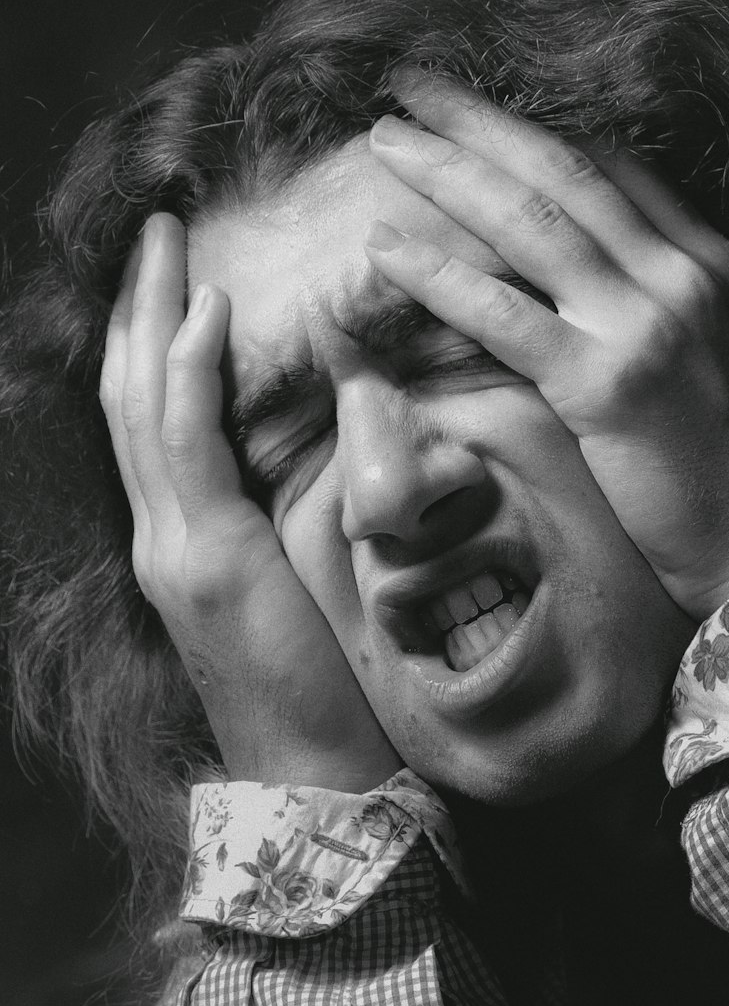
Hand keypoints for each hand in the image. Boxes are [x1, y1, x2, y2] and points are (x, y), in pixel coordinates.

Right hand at [100, 213, 400, 789]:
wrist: (316, 774)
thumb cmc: (320, 683)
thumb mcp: (293, 587)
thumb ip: (278, 523)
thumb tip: (309, 456)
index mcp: (182, 537)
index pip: (151, 420)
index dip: (152, 343)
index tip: (171, 277)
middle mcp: (161, 534)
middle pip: (130, 396)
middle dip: (138, 307)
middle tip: (155, 231)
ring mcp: (174, 546)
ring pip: (143, 406)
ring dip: (153, 315)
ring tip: (169, 240)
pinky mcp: (209, 560)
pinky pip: (187, 447)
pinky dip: (188, 375)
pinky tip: (207, 312)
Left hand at [364, 72, 728, 618]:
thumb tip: (703, 312)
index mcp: (721, 268)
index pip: (622, 175)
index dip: (545, 138)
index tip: (486, 122)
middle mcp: (683, 277)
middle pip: (566, 172)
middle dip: (481, 122)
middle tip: (414, 89)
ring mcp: (643, 325)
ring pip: (530, 222)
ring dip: (448, 172)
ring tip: (385, 138)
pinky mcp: (605, 387)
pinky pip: (504, 316)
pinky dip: (441, 276)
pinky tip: (387, 249)